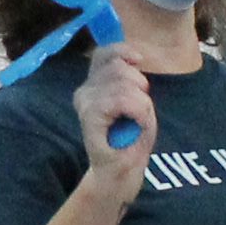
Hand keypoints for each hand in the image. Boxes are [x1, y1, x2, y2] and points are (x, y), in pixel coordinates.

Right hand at [72, 42, 156, 177]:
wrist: (122, 172)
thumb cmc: (131, 138)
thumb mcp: (137, 100)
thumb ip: (131, 78)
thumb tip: (135, 58)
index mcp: (93, 84)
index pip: (104, 53)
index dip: (123, 52)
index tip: (139, 61)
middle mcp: (84, 91)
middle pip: (119, 67)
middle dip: (140, 86)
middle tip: (139, 111)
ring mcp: (85, 102)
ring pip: (124, 84)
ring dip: (141, 103)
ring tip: (136, 121)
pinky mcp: (90, 115)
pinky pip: (122, 100)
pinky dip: (138, 111)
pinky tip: (136, 124)